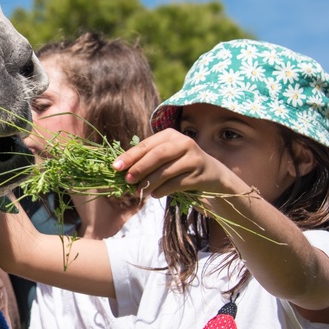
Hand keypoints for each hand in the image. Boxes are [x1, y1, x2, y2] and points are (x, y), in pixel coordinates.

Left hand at [112, 128, 247, 199]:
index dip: (130, 156)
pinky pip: (176, 184)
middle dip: (139, 169)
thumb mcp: (165, 155)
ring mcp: (194, 158)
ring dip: (149, 183)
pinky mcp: (200, 174)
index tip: (116, 167)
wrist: (212, 173)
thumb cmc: (180, 163)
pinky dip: (162, 190)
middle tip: (127, 180)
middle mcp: (184, 143)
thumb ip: (146, 158)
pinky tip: (155, 194)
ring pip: (166, 171)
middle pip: (157, 155)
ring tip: (139, 191)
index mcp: (170, 135)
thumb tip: (121, 170)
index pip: (146, 145)